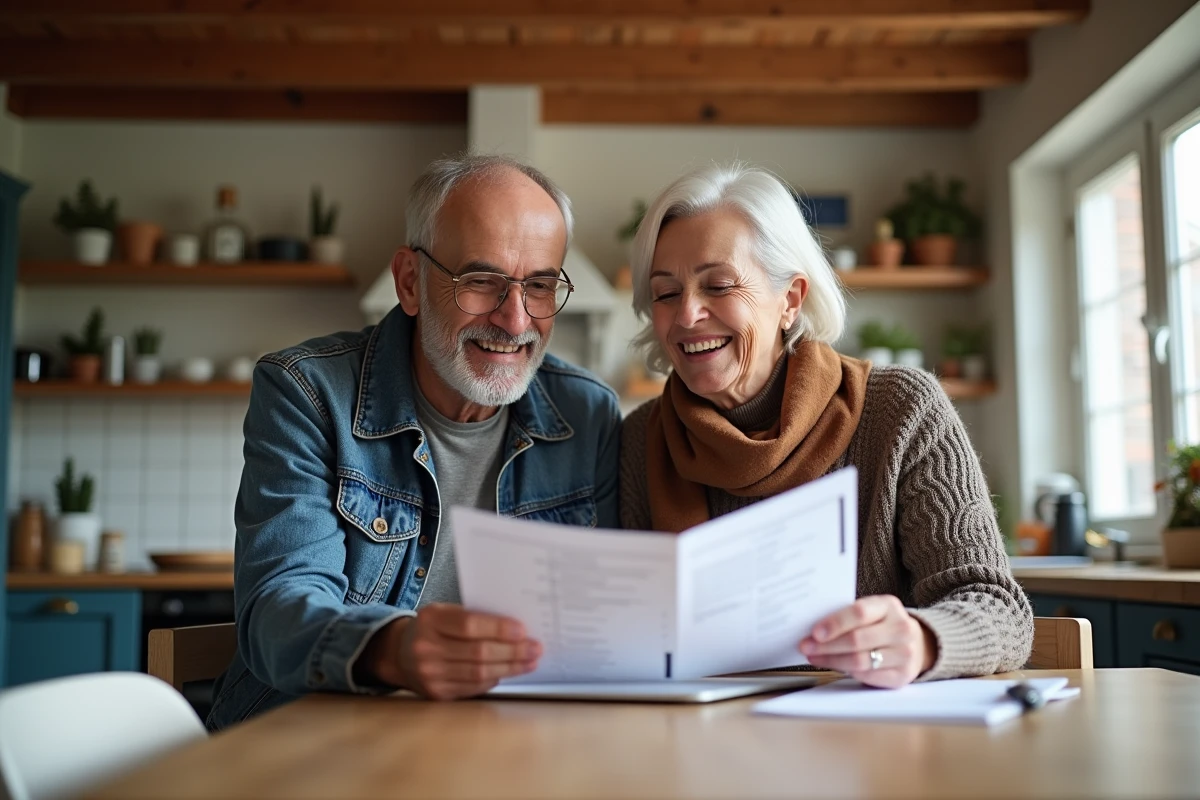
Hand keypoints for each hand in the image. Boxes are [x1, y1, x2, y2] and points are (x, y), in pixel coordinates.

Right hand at [359, 603, 541, 699]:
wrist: (400, 654)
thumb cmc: (432, 628)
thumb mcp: (444, 612)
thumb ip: (473, 616)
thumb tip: (515, 628)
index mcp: (430, 620)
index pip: (469, 625)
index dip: (498, 629)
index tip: (523, 630)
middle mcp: (426, 648)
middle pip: (478, 652)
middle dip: (512, 651)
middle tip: (535, 648)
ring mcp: (430, 674)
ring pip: (479, 673)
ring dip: (510, 668)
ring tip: (530, 662)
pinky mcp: (437, 693)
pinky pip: (473, 687)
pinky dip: (495, 680)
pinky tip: (509, 672)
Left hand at [798, 595, 936, 688]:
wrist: (915, 643)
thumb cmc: (882, 624)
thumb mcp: (871, 611)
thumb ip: (848, 615)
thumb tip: (813, 628)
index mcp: (889, 606)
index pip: (860, 613)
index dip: (835, 623)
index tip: (814, 632)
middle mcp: (902, 629)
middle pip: (857, 640)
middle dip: (826, 645)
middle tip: (806, 647)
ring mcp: (905, 653)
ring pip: (860, 661)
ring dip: (831, 660)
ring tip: (814, 657)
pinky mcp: (902, 675)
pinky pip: (868, 676)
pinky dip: (847, 672)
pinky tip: (834, 666)